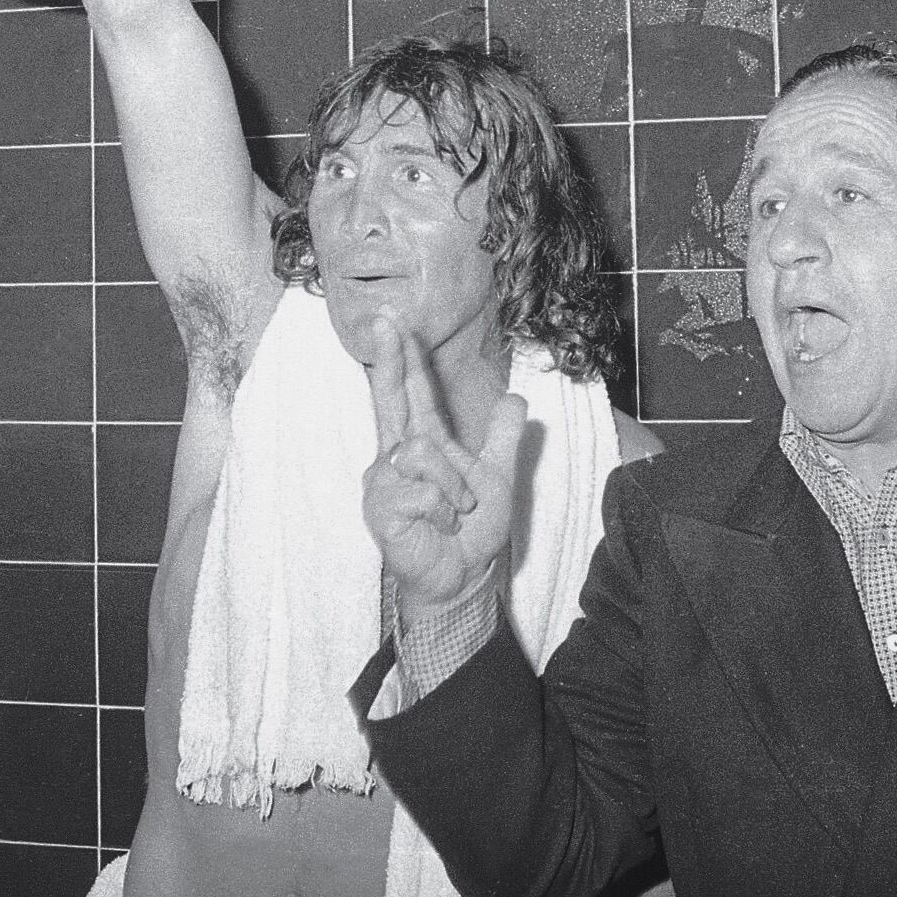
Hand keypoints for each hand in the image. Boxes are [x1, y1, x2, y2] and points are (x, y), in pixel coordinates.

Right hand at [361, 318, 525, 610]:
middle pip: (390, 400)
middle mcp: (393, 458)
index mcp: (418, 446)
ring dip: (453, 485)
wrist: (462, 576)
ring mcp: (383, 483)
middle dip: (389, 359)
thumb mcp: (497, 476)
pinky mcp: (381, 508)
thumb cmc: (469, 531)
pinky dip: (444, 508)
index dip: (402, 360)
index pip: (409, 395)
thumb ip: (503, 437)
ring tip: (455, 511)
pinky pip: (422, 490)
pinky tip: (439, 525)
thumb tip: (515, 397)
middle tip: (386, 320)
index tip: (394, 323)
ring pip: (422, 452)